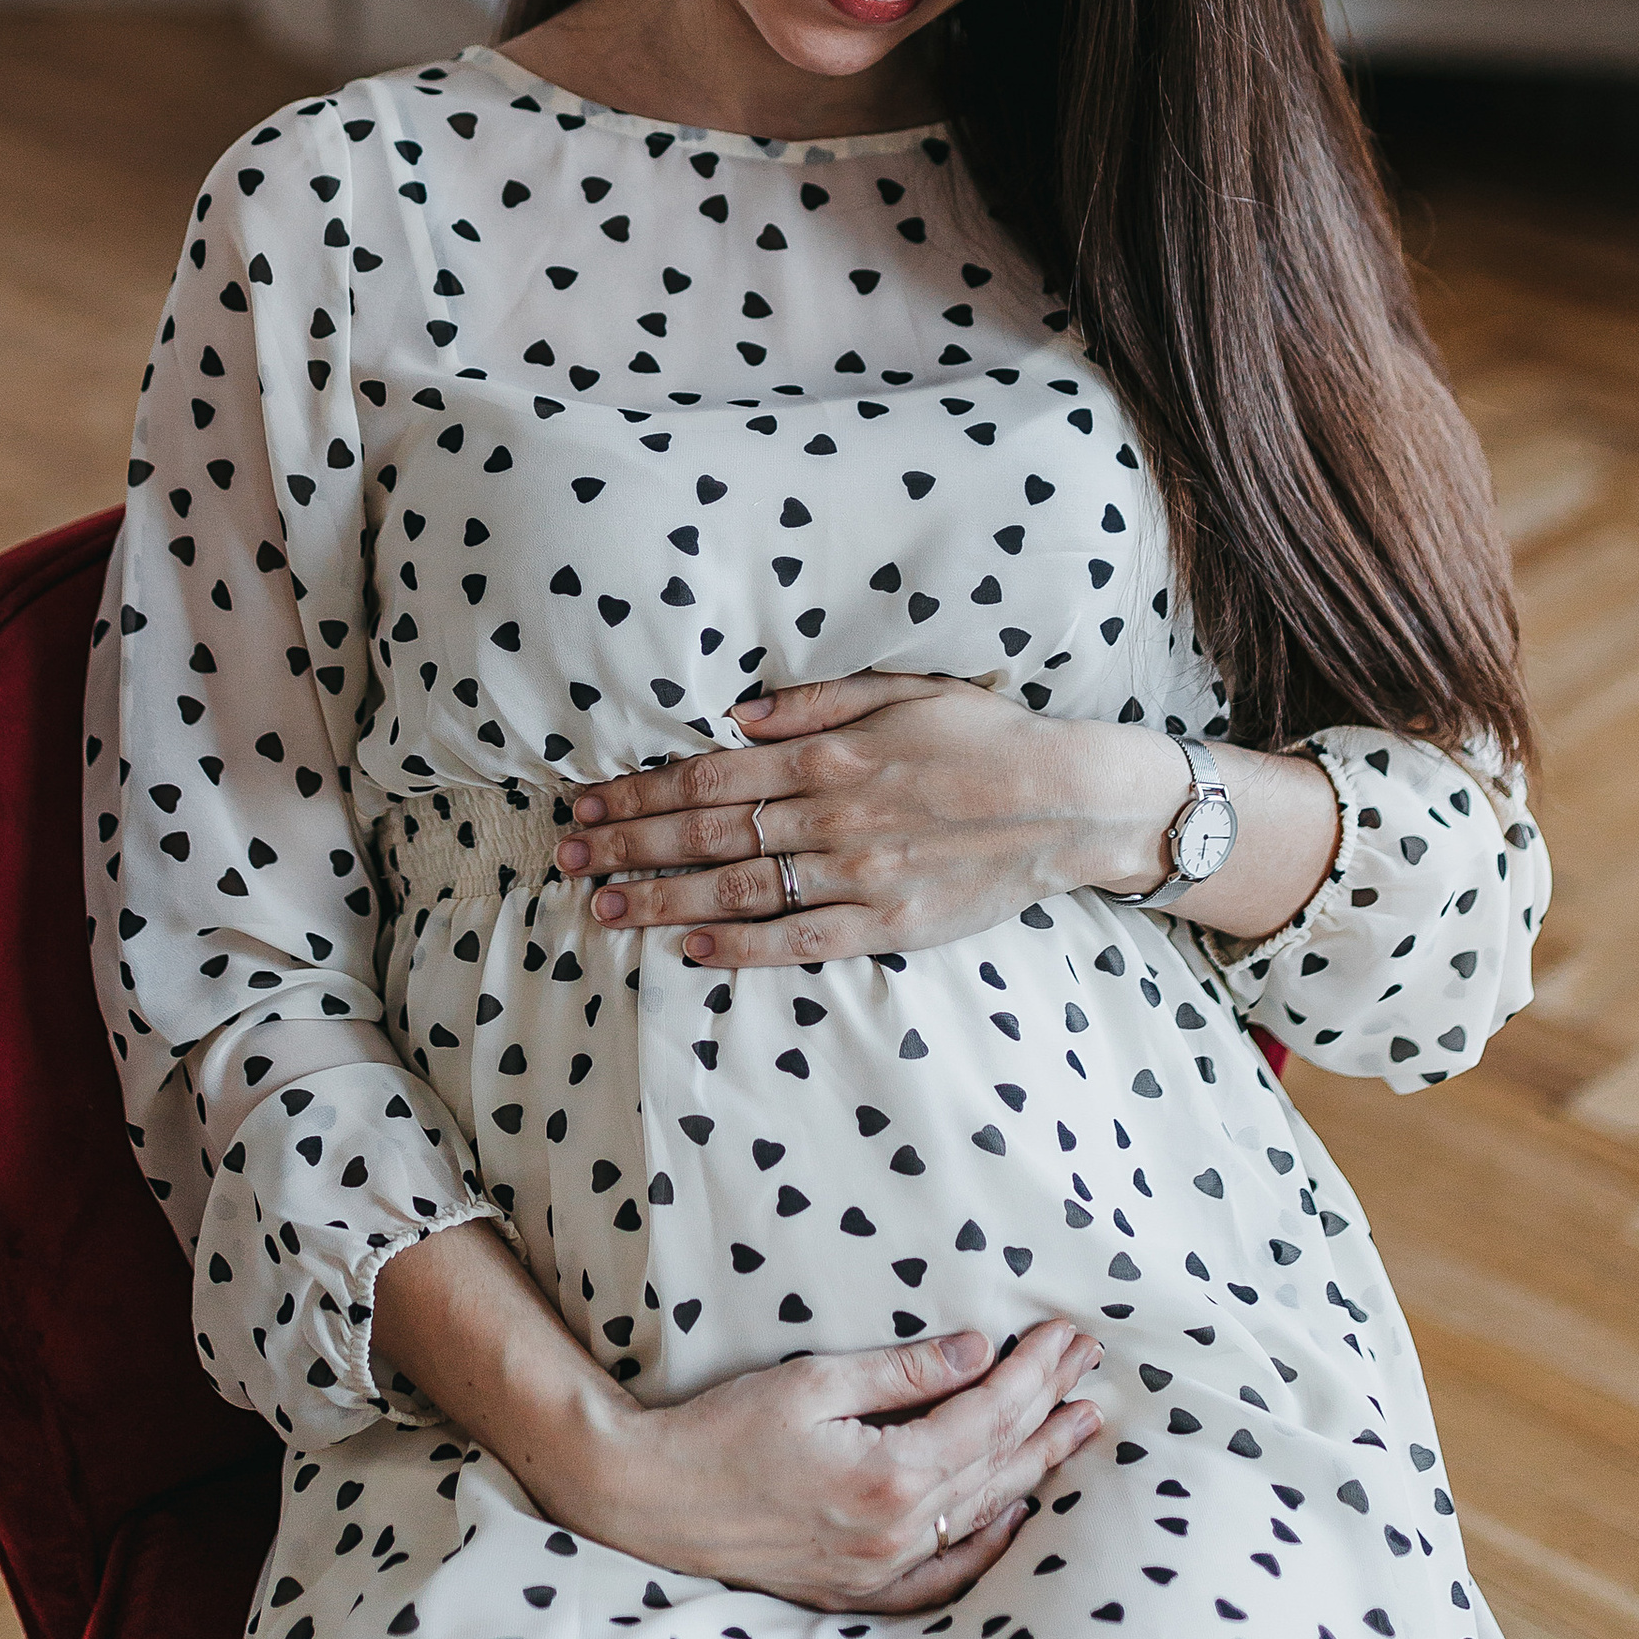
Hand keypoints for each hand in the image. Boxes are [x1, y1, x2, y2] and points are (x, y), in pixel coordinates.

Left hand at [554, 671, 1193, 966]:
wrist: (1071, 802)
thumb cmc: (988, 735)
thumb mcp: (903, 688)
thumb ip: (814, 701)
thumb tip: (732, 712)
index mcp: (831, 754)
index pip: (711, 775)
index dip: (642, 790)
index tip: (588, 800)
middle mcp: (833, 816)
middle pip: (708, 834)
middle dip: (629, 844)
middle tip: (567, 855)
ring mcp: (859, 874)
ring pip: (739, 890)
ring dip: (663, 899)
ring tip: (601, 906)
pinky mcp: (888, 924)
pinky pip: (800, 940)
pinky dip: (741, 948)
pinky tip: (689, 950)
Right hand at [585, 1316, 1107, 1613]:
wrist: (649, 1502)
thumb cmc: (720, 1431)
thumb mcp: (812, 1383)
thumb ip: (901, 1373)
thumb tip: (977, 1352)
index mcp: (888, 1476)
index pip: (988, 1418)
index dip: (1036, 1375)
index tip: (1071, 1337)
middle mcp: (894, 1534)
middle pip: (998, 1466)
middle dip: (1051, 1412)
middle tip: (1095, 1370)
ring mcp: (878, 1571)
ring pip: (983, 1517)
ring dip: (1037, 1469)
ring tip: (1080, 1429)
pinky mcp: (856, 1592)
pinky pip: (945, 1576)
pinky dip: (989, 1544)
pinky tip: (1017, 1517)